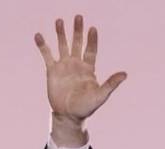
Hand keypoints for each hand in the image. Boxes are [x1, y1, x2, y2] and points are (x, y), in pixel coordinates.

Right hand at [35, 15, 125, 145]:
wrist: (69, 115)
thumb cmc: (87, 107)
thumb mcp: (101, 95)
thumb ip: (111, 83)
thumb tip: (125, 74)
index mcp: (88, 69)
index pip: (91, 50)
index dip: (92, 40)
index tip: (93, 28)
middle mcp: (76, 64)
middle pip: (77, 43)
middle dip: (78, 31)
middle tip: (79, 17)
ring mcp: (64, 66)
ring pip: (62, 46)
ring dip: (61, 34)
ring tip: (60, 20)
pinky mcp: (52, 71)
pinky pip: (47, 55)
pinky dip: (42, 45)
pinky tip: (38, 35)